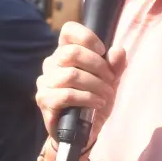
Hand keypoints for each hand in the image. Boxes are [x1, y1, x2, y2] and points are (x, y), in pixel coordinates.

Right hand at [35, 22, 127, 147]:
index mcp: (65, 52)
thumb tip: (117, 51)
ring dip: (95, 86)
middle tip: (110, 80)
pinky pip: (67, 94)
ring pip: (71, 75)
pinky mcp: (44, 99)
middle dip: (97, 66)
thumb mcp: (110, 81)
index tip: (102, 52)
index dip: (87, 37)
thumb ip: (116, 65)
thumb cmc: (93, 100)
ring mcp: (45, 81)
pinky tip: (97, 103)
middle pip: (71, 53)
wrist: (83, 131)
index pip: (69, 30)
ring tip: (105, 96)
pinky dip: (87, 98)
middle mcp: (51, 63)